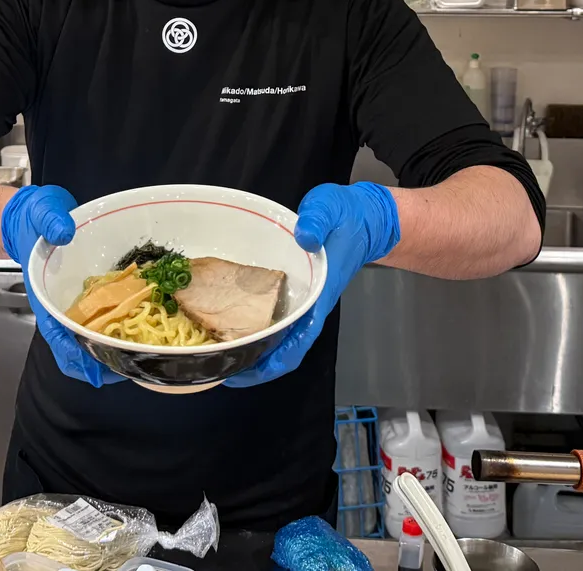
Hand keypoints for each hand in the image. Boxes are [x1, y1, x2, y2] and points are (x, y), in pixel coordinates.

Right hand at [1, 185, 123, 387]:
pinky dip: (118, 329)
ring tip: (136, 360)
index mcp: (45, 293)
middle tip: (125, 371)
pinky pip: (103, 318)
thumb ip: (50, 221)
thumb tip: (64, 232)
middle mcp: (61, 304)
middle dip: (97, 361)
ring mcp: (76, 302)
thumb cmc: (35, 218)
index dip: (72, 352)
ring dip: (108, 351)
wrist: (36, 215)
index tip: (92, 367)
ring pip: (89, 337)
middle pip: (74, 344)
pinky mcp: (91, 294)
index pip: (56, 331)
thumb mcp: (41, 211)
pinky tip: (140, 332)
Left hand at [224, 182, 399, 387]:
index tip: (242, 374)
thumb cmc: (348, 216)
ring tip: (217, 350)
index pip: (297, 342)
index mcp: (319, 294)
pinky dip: (253, 325)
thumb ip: (317, 221)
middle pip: (283, 348)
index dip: (270, 363)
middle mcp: (310, 304)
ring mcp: (303, 299)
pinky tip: (228, 319)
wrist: (366, 217)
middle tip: (216, 367)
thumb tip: (303, 237)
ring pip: (277, 335)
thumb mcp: (331, 209)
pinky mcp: (296, 290)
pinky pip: (273, 316)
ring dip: (251, 347)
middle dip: (252, 363)